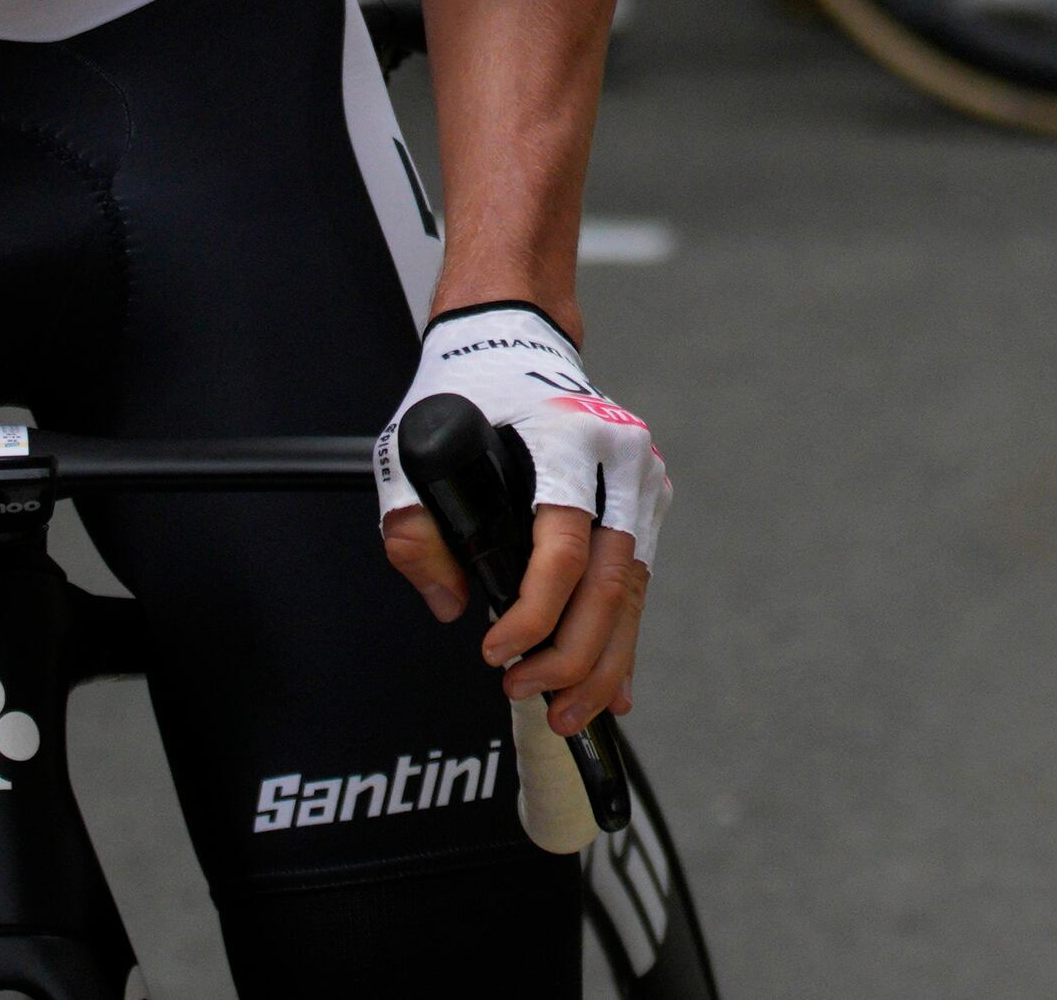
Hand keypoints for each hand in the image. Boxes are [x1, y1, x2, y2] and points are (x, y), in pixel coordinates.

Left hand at [378, 303, 657, 735]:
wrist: (516, 340)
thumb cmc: (466, 393)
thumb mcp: (412, 450)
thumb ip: (416, 533)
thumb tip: (451, 607)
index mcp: (567, 439)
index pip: (563, 546)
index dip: (533, 613)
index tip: (494, 652)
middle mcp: (620, 458)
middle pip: (610, 582)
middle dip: (573, 657)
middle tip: (529, 697)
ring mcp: (641, 481)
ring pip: (632, 591)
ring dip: (602, 662)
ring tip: (567, 714)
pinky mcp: (644, 502)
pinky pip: (635, 583)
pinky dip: (621, 640)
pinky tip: (612, 689)